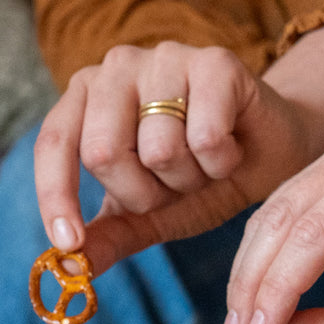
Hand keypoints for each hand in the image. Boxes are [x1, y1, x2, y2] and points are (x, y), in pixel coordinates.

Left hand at [34, 27, 323, 273]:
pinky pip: (206, 136)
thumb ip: (106, 237)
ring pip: (157, 149)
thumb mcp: (146, 215)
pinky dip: (220, 162)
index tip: (69, 243)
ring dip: (186, 179)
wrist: (269, 152)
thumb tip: (69, 267)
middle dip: (141, 193)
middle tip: (171, 188)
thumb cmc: (199, 176)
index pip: (54, 142)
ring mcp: (164, 57)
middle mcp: (116, 67)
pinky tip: (230, 150)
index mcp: (86, 96)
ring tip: (203, 165)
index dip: (56, 195)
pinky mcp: (215, 61)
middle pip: (103, 152)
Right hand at [224, 126, 323, 323]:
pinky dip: (260, 258)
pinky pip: (275, 215)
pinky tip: (254, 293)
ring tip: (241, 320)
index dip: (276, 288)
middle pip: (280, 223)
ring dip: (248, 274)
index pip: (313, 236)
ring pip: (267, 218)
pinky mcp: (318, 169)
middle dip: (251, 284)